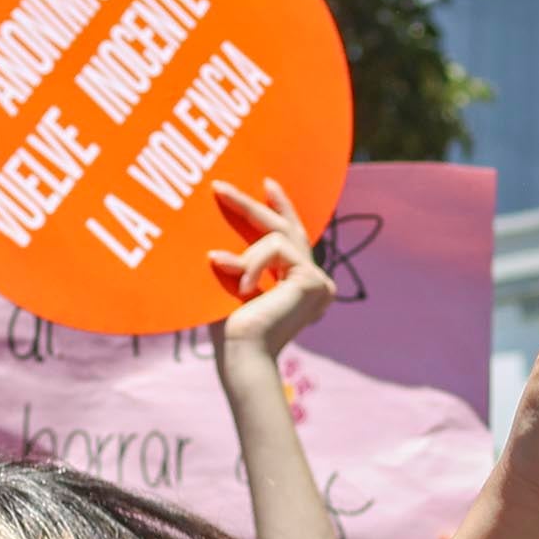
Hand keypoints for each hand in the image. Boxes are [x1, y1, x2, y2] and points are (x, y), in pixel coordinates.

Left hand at [209, 179, 335, 357]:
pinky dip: (251, 262)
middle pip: (288, 229)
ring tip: (222, 270)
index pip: (293, 238)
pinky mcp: (313, 279)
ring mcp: (318, 281)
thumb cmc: (232, 331)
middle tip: (220, 188)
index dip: (282, 208)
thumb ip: (243, 260)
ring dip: (245, 254)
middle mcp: (315, 282)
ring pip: (277, 237)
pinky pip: (276, 248)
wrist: (243, 354)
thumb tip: (226, 234)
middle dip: (255, 205)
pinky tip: (242, 287)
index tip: (267, 185)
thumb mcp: (236, 283)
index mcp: (299, 286)